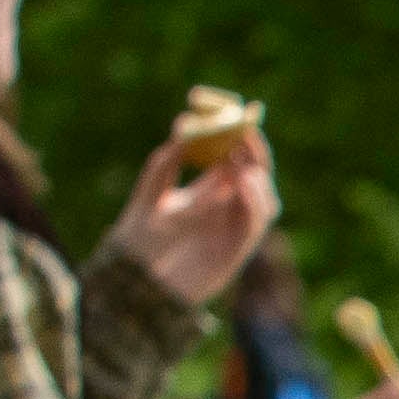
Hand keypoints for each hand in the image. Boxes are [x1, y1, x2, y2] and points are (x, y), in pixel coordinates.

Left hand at [107, 128, 277, 307]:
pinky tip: (243, 182)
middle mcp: (228, 208)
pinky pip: (255, 224)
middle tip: (245, 130)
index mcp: (210, 191)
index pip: (235, 157)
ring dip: (260, 177)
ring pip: (264, 199)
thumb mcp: (148, 195)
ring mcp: (234, 229)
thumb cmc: (138, 242)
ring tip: (244, 161)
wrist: (134, 285)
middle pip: (255, 174)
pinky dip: (255, 202)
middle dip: (254, 152)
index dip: (240, 136)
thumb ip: (166, 165)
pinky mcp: (236, 251)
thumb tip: (183, 128)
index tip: (237, 113)